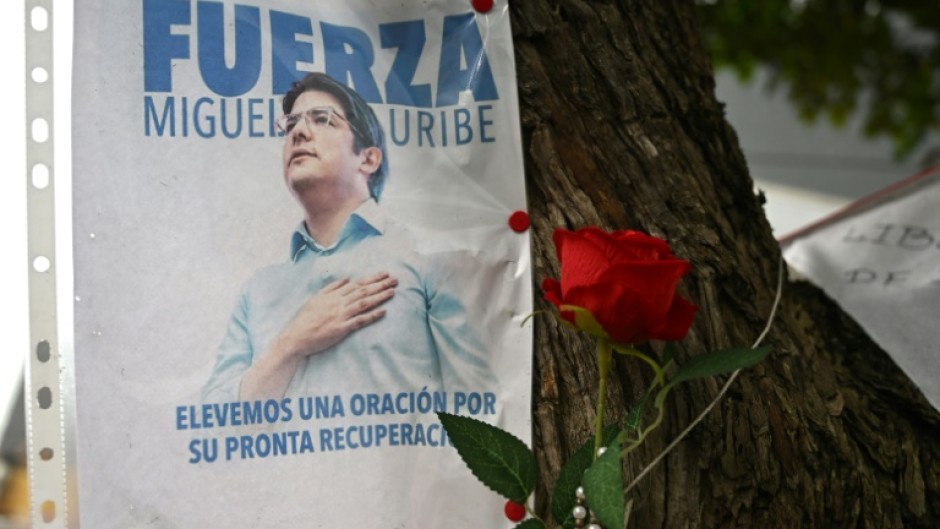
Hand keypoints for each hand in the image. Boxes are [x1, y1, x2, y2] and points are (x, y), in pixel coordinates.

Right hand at [282, 272, 397, 356]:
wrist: (297, 336)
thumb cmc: (306, 318)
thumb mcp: (317, 298)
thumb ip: (332, 287)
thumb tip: (346, 278)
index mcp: (334, 295)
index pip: (357, 284)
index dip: (372, 278)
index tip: (385, 274)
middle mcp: (339, 303)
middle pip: (363, 291)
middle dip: (380, 284)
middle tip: (395, 280)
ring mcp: (340, 315)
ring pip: (363, 303)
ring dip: (379, 297)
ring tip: (392, 292)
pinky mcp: (341, 329)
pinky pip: (359, 321)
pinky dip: (372, 316)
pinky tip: (383, 312)